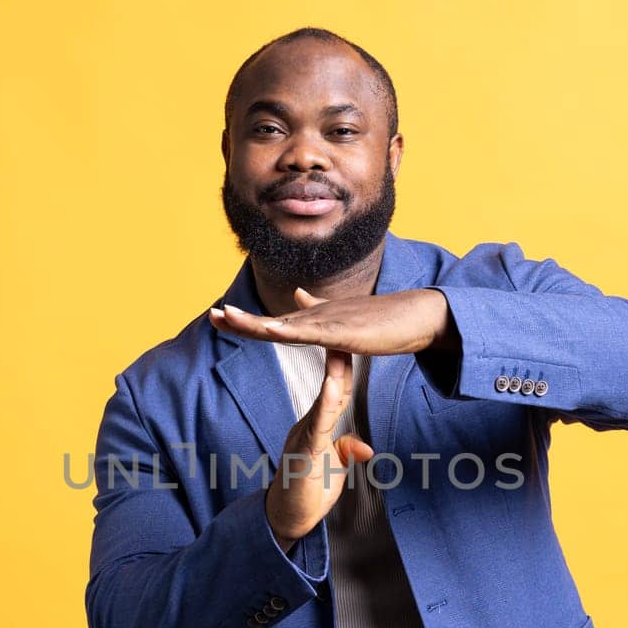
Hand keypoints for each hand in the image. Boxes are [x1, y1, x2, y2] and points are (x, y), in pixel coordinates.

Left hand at [208, 287, 457, 355]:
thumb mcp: (343, 319)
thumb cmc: (383, 320)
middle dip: (240, 319)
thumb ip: (318, 309)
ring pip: (285, 325)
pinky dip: (289, 330)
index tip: (219, 317)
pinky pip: (312, 332)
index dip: (245, 321)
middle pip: (271, 321)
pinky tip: (270, 329)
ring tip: (228, 317)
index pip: (273, 322)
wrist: (415, 317)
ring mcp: (330, 322)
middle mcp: (318, 317)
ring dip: (255, 322)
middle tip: (212, 315)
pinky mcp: (345, 332)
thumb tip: (298, 294)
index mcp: (316, 319)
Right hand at [255, 293, 375, 549]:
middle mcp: (310, 426)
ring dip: (331, 374)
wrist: (286, 519)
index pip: (337, 391)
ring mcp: (305, 438)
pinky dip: (326, 405)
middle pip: (330, 387)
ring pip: (322, 401)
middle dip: (337, 357)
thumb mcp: (333, 469)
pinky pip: (318, 426)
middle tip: (346, 326)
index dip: (345, 366)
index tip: (354, 339)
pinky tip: (334, 388)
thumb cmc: (309, 493)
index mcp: (318, 427)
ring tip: (341, 348)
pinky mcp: (305, 453)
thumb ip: (345, 453)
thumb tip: (364, 447)